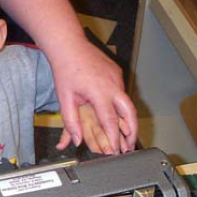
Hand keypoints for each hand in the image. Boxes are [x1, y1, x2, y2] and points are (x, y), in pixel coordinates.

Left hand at [51, 39, 136, 153]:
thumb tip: (76, 141)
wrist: (70, 45)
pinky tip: (120, 117)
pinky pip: (123, 93)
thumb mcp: (64, 99)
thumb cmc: (65, 69)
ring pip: (128, 104)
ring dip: (129, 121)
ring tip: (128, 136)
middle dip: (132, 132)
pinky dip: (124, 107)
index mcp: (99, 92)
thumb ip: (70, 122)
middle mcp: (112, 85)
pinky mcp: (117, 74)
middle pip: (129, 113)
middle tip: (130, 147)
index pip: (110, 121)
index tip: (116, 151)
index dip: (115, 138)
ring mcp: (117, 78)